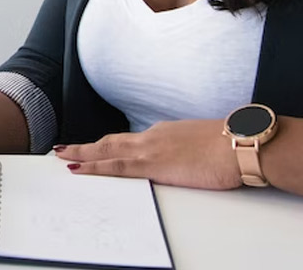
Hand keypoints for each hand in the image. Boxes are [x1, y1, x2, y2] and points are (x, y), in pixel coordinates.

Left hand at [54, 119, 240, 189]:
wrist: (242, 144)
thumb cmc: (231, 146)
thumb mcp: (204, 145)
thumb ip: (187, 150)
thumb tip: (185, 157)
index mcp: (165, 133)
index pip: (129, 140)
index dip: (108, 144)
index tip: (95, 147)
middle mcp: (152, 137)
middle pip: (111, 141)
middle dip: (86, 146)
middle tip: (63, 148)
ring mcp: (150, 150)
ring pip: (105, 150)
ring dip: (81, 154)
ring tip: (60, 156)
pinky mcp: (153, 165)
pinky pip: (114, 166)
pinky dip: (92, 166)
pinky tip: (77, 168)